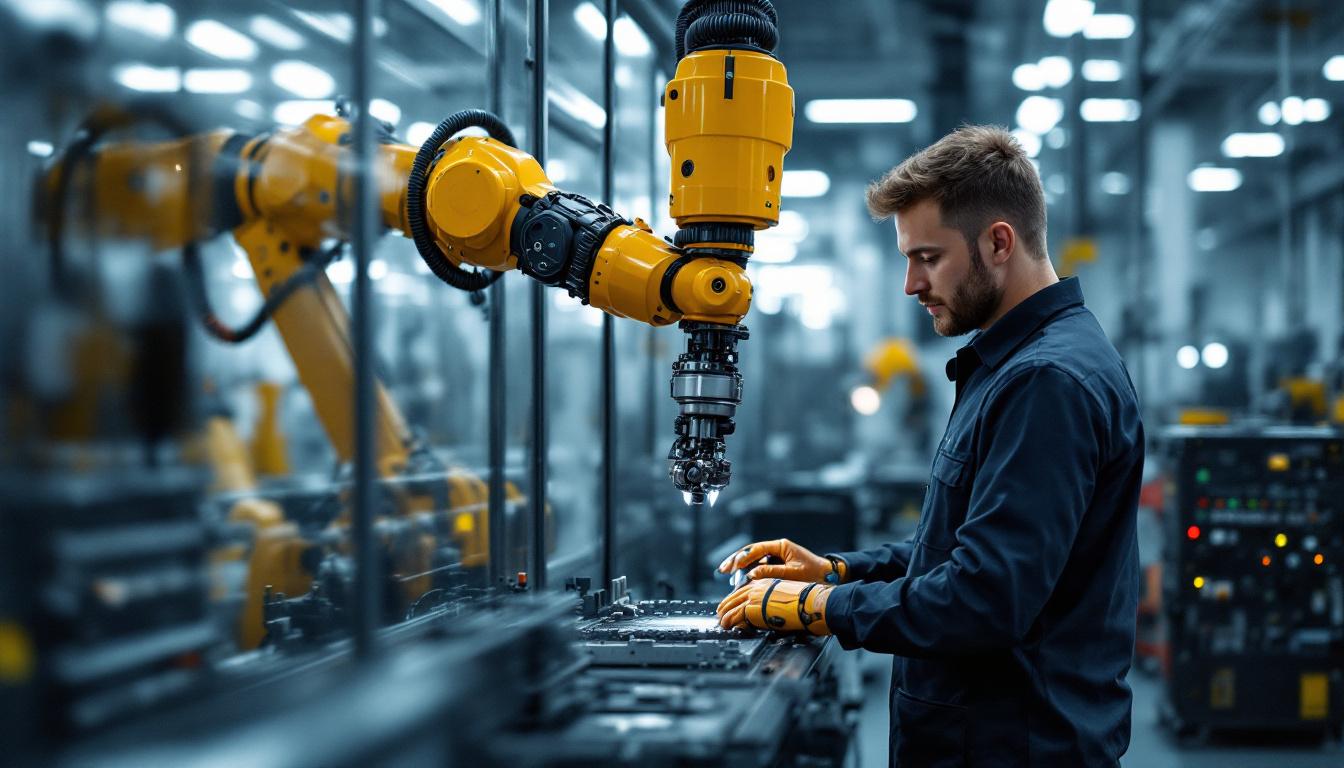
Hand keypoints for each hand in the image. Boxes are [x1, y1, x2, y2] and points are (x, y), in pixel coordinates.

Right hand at [717, 538, 845, 583]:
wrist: (828, 577)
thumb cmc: (814, 574)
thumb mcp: (793, 574)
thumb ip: (771, 572)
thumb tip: (751, 574)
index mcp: (781, 546)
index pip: (757, 548)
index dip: (744, 557)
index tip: (734, 566)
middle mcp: (776, 549)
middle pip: (751, 551)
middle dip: (736, 560)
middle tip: (723, 569)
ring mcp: (775, 557)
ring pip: (752, 559)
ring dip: (740, 566)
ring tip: (727, 573)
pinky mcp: (775, 565)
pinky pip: (758, 566)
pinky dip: (748, 572)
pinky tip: (739, 579)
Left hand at [717, 578, 831, 633]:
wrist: (807, 602)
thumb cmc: (802, 601)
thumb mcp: (784, 597)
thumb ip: (772, 600)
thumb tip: (766, 610)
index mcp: (766, 582)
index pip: (745, 589)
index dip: (735, 597)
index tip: (730, 603)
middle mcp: (758, 587)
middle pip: (735, 596)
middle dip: (726, 605)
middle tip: (721, 612)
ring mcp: (754, 596)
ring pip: (733, 604)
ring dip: (725, 614)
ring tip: (722, 622)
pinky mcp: (753, 606)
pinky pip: (736, 614)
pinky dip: (729, 620)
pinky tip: (726, 625)